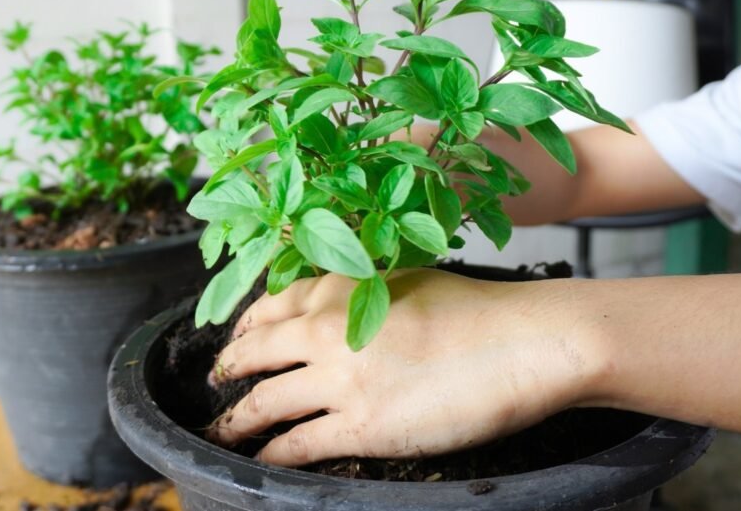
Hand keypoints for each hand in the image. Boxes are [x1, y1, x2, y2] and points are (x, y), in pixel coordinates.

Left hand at [207, 268, 604, 466]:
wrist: (524, 343)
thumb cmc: (477, 311)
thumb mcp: (404, 279)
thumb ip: (358, 291)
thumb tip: (329, 309)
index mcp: (339, 287)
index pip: (269, 306)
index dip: (244, 326)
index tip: (237, 338)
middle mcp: (327, 327)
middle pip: (254, 352)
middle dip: (227, 369)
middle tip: (216, 380)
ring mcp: (341, 379)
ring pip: (263, 402)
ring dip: (236, 419)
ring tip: (222, 430)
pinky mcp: (362, 426)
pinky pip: (296, 445)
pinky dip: (270, 454)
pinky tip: (260, 461)